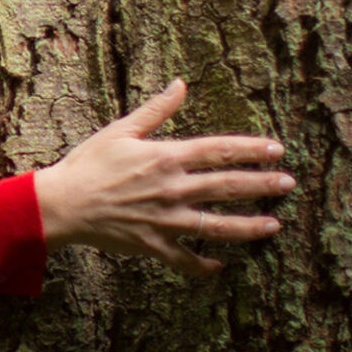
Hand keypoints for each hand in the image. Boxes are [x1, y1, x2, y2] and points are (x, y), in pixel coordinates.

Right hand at [33, 79, 291, 276]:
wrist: (62, 203)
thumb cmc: (88, 163)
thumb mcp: (121, 129)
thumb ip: (156, 109)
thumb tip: (181, 83)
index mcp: (165, 157)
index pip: (218, 151)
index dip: (250, 150)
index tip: (276, 150)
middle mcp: (172, 188)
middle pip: (227, 187)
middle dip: (261, 185)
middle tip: (289, 184)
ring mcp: (165, 220)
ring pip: (216, 226)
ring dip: (248, 227)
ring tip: (274, 225)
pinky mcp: (153, 245)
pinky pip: (184, 259)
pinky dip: (203, 266)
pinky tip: (220, 267)